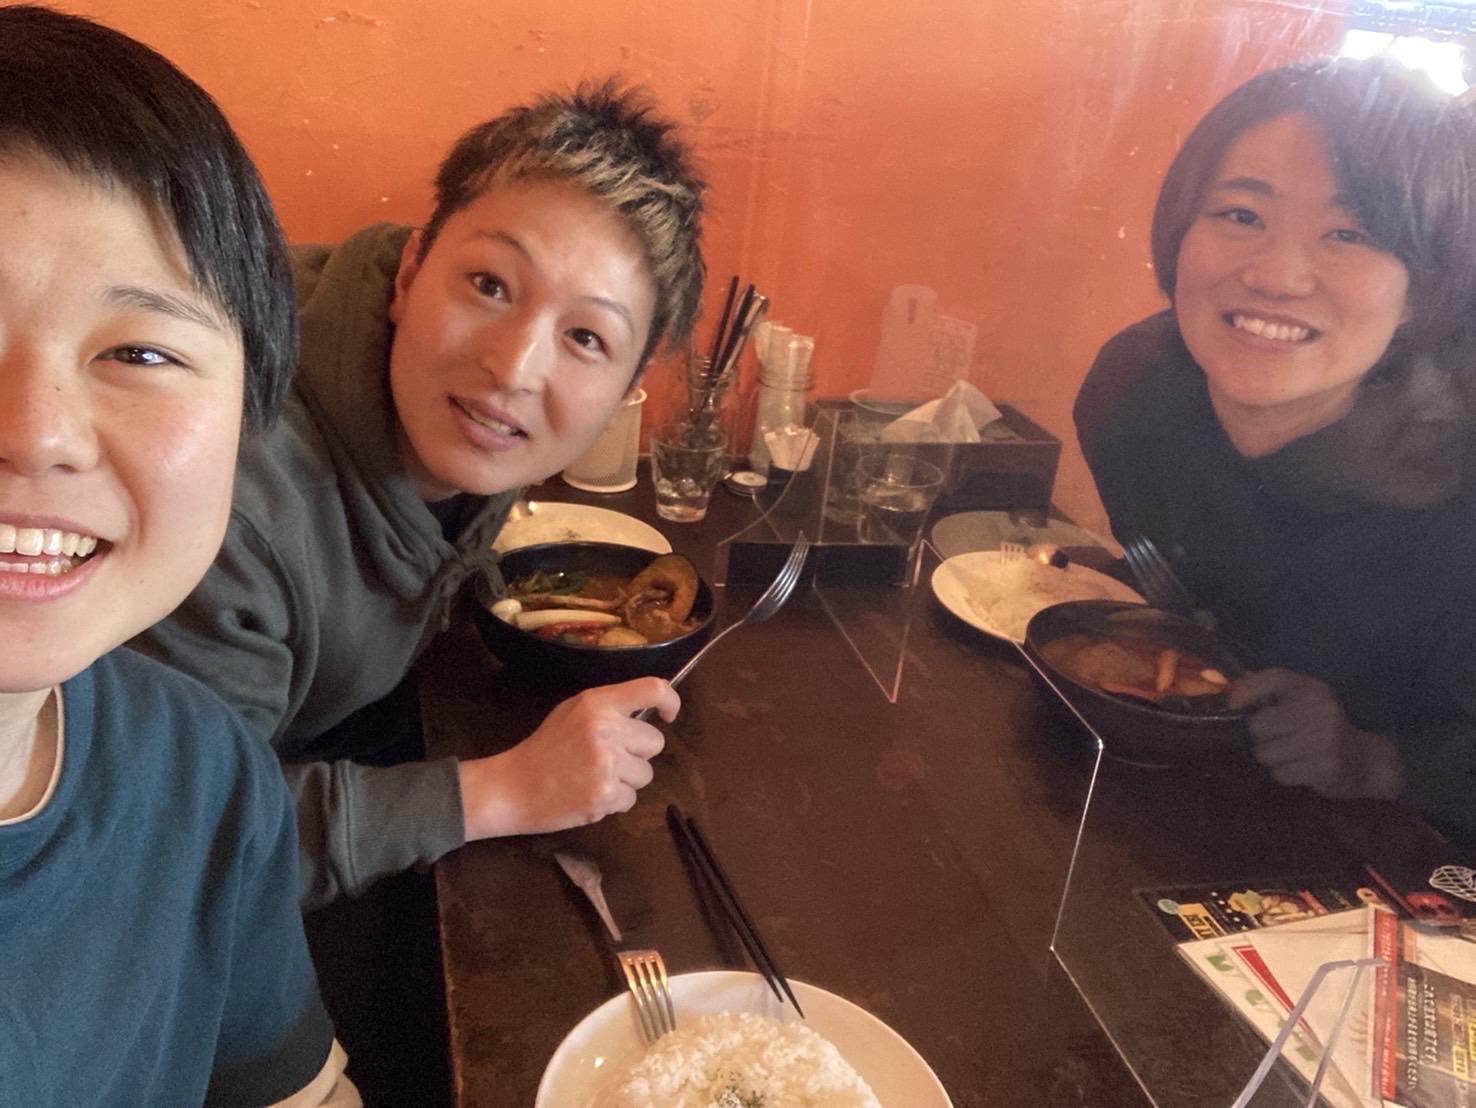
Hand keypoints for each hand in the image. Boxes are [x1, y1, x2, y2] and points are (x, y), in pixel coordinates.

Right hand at [458, 677, 679, 840]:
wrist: (512, 788)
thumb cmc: (544, 749)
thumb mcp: (572, 712)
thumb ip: (608, 709)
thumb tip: (649, 711)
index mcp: (597, 703)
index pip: (652, 689)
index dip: (670, 700)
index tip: (669, 715)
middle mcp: (606, 730)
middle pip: (655, 743)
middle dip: (637, 753)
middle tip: (607, 759)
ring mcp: (607, 765)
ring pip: (646, 774)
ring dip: (627, 780)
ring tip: (595, 778)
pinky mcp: (605, 796)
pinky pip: (631, 799)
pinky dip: (614, 801)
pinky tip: (589, 795)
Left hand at [1230, 669, 1402, 799]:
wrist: (1367, 760)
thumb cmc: (1323, 728)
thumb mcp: (1303, 701)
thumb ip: (1269, 691)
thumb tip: (1231, 689)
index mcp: (1312, 688)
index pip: (1275, 678)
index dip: (1248, 690)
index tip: (1233, 705)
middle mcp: (1320, 708)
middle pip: (1259, 724)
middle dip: (1262, 737)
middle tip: (1280, 739)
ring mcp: (1326, 738)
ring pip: (1265, 753)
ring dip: (1273, 758)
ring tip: (1292, 755)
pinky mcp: (1328, 766)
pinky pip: (1281, 774)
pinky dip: (1285, 775)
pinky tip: (1302, 768)